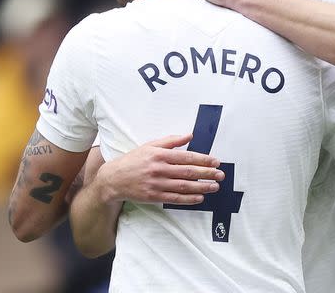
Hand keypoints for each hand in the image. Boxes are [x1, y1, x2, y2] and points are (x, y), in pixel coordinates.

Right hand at [95, 134, 223, 204]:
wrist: (114, 179)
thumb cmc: (134, 160)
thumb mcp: (150, 146)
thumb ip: (171, 140)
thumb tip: (189, 135)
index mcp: (159, 154)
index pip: (186, 157)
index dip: (203, 160)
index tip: (216, 162)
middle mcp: (158, 169)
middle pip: (188, 172)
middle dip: (207, 174)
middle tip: (220, 175)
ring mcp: (156, 184)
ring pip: (184, 186)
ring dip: (202, 187)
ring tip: (214, 187)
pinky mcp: (154, 196)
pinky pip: (175, 198)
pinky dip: (189, 199)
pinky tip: (199, 197)